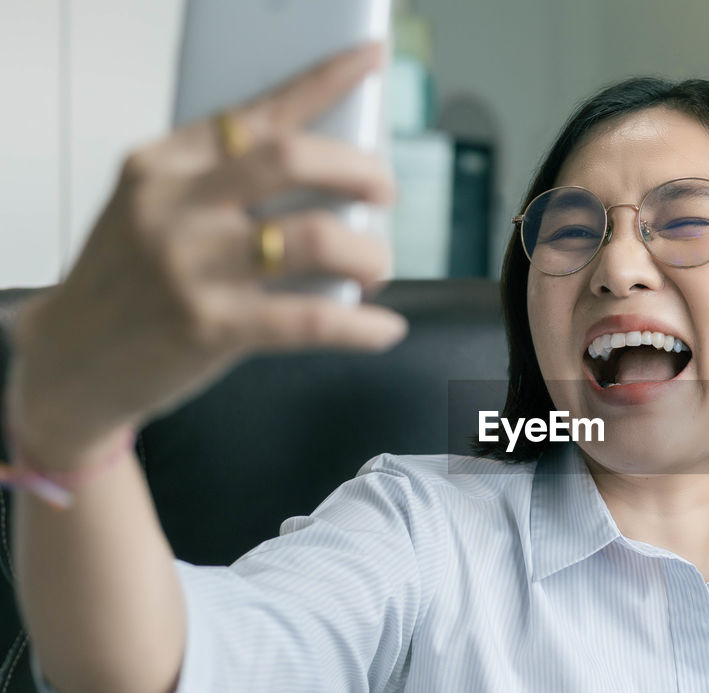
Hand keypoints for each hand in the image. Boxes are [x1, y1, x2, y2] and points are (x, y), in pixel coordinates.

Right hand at [8, 42, 404, 469]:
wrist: (72, 362)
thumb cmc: (130, 284)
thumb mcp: (153, 213)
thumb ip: (220, 187)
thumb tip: (330, 177)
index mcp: (160, 165)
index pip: (255, 113)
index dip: (322, 81)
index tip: (369, 61)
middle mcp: (173, 206)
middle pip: (293, 160)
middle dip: (361, 171)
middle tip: (383, 192)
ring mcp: (190, 267)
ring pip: (317, 238)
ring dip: (369, 252)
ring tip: (376, 266)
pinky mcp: (211, 328)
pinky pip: (314, 319)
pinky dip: (362, 325)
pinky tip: (383, 327)